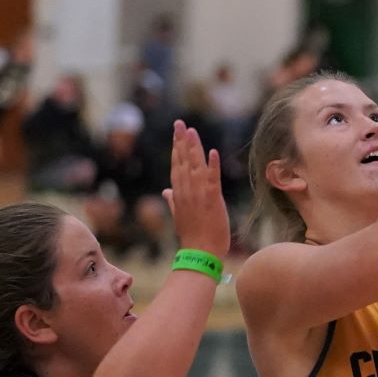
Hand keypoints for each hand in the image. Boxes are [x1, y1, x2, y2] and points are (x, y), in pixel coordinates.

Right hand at [162, 120, 229, 258]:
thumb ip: (173, 201)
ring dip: (194, 148)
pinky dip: (212, 165)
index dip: (177, 149)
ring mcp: (199, 195)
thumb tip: (165, 191)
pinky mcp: (212, 200)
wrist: (200, 253)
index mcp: (179, 194)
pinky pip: (212, 179)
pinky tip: (212, 152)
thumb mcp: (179, 216)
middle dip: (181, 141)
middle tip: (180, 123)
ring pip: (195, 166)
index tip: (176, 133)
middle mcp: (186, 191)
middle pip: (183, 161)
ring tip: (191, 131)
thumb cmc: (192, 237)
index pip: (177, 166)